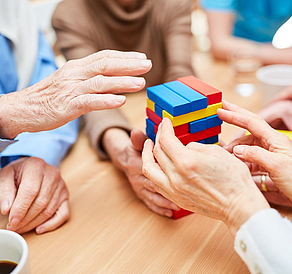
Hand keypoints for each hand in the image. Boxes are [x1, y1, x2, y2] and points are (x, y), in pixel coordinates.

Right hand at [0, 50, 151, 138]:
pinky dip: (106, 100)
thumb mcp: (71, 81)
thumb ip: (90, 78)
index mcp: (77, 67)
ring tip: (140, 83)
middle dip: (129, 65)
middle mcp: (75, 74)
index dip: (125, 57)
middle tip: (148, 65)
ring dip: (123, 82)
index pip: (104, 57)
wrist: (23, 108)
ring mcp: (71, 89)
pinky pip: (89, 101)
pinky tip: (121, 101)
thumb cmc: (50, 96)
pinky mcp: (67, 105)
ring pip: (100, 82)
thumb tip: (113, 78)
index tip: (142, 58)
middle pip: (106, 65)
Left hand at [0, 157, 68, 233]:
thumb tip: (7, 209)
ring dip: (34, 223)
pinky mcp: (65, 196)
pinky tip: (39, 229)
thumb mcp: (5, 177)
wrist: (31, 168)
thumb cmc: (17, 174)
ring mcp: (61, 186)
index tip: (12, 221)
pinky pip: (63, 214)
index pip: (30, 191)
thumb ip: (4, 191)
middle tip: (13, 227)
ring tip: (20, 228)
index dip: (21, 208)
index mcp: (36, 166)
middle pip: (41, 202)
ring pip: (49, 210)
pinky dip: (52, 224)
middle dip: (26, 218)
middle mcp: (52, 175)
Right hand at [102, 128, 179, 216]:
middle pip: (153, 184)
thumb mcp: (135, 142)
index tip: (177, 171)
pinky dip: (161, 209)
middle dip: (168, 187)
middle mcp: (137, 178)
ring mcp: (139, 189)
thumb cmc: (135, 150)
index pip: (150, 167)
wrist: (125, 160)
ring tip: (180, 204)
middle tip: (184, 191)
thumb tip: (136, 133)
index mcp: (136, 164)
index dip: (162, 169)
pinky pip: (151, 204)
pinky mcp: (142, 196)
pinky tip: (171, 212)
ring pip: (153, 196)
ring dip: (166, 201)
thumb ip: (138, 139)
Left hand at [142, 118, 269, 234]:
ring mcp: (174, 190)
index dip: (164, 128)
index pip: (166, 140)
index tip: (166, 122)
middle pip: (156, 153)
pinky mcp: (177, 199)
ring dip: (147, 156)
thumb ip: (195, 147)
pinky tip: (158, 166)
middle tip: (160, 131)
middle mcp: (175, 177)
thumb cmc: (234, 179)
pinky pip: (157, 184)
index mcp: (186, 162)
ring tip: (150, 147)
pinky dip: (154, 172)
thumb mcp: (216, 152)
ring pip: (149, 171)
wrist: (239, 206)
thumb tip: (185, 148)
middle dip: (157, 138)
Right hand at [219, 101, 291, 217]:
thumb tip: (236, 150)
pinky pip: (251, 158)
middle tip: (220, 110)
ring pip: (248, 145)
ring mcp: (271, 154)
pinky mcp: (270, 165)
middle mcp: (273, 143)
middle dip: (235, 117)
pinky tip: (235, 164)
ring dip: (235, 148)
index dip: (235, 115)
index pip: (251, 122)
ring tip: (223, 153)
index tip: (221, 109)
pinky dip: (241, 160)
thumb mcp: (277, 165)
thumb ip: (255, 155)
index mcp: (276, 139)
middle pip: (249, 127)